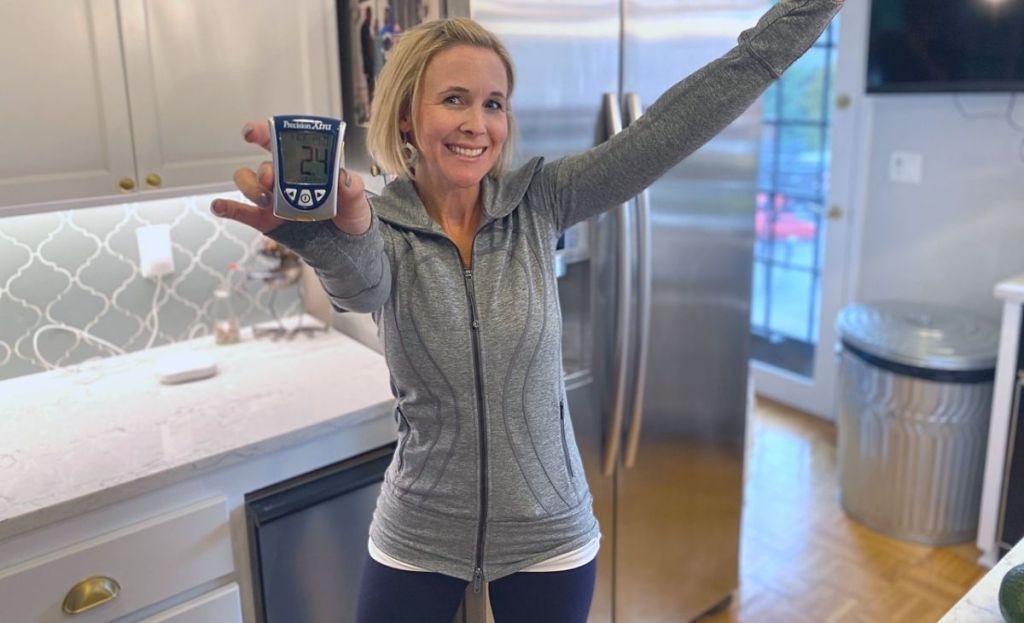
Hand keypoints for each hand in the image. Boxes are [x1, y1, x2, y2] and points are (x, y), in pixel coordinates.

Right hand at [210, 121, 371, 234]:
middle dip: (263, 169)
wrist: (345, 246)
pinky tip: (218, 206)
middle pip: (263, 165)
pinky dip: (226, 207)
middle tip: (271, 179)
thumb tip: (344, 178)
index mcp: (302, 166)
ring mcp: (272, 199)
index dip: (263, 132)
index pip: (280, 143)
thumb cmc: (349, 215)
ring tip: (265, 200)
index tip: (251, 132)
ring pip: (248, 183)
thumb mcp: (356, 200)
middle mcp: (282, 178)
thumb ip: (352, 189)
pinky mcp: (265, 220)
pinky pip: (241, 212)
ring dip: (250, 187)